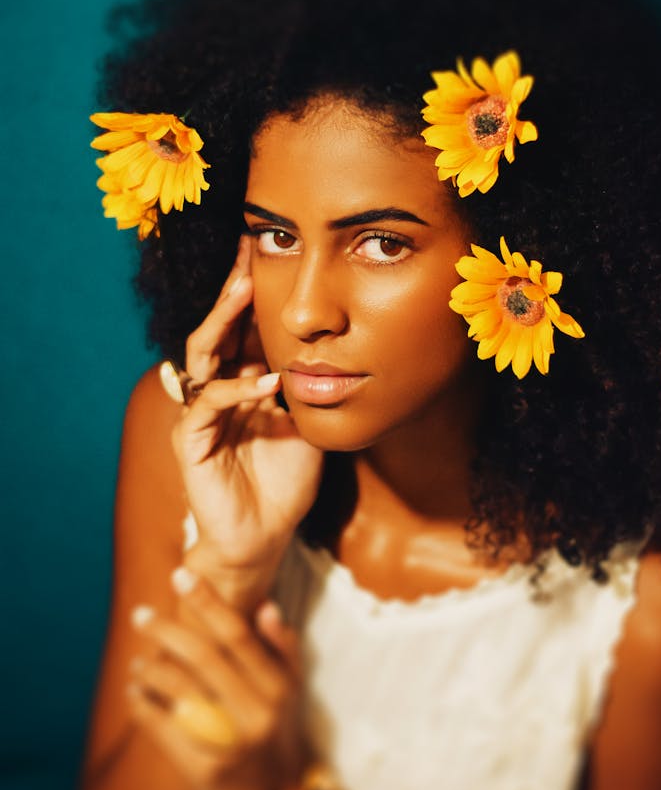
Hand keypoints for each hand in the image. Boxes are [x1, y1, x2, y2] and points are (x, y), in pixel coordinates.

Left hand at [127, 570, 308, 789]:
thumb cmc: (280, 732)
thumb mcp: (292, 689)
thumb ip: (282, 647)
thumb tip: (266, 605)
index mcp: (278, 686)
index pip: (238, 634)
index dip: (208, 603)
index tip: (181, 575)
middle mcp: (258, 711)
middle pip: (204, 658)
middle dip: (167, 630)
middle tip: (139, 613)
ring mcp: (232, 743)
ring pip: (181, 692)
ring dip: (152, 669)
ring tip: (138, 660)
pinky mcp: (206, 770)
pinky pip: (165, 730)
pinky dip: (143, 707)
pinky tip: (133, 693)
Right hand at [173, 236, 323, 574]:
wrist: (264, 536)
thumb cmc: (286, 480)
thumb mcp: (308, 422)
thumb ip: (313, 387)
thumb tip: (340, 349)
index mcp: (243, 381)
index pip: (244, 329)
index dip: (253, 294)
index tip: (267, 253)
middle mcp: (217, 389)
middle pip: (218, 329)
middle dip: (232, 291)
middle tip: (247, 254)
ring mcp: (200, 413)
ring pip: (203, 354)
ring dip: (224, 321)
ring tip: (244, 291)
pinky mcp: (191, 440)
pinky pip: (209, 403)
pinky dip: (237, 389)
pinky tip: (266, 380)